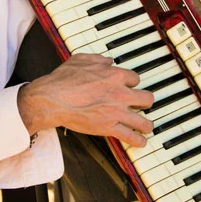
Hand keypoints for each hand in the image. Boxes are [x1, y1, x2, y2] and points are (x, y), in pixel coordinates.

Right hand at [18, 53, 154, 146]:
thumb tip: (108, 61)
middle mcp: (120, 93)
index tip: (129, 87)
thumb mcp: (81, 59)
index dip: (132, 83)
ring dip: (147, 125)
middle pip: (147, 99)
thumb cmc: (63, 79)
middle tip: (142, 105)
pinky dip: (137, 141)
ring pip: (143, 121)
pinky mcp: (109, 127)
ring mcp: (116, 112)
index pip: (135, 79)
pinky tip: (140, 142)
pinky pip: (130, 136)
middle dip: (145, 102)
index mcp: (115, 75)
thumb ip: (98, 59)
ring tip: (147, 127)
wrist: (53, 98)